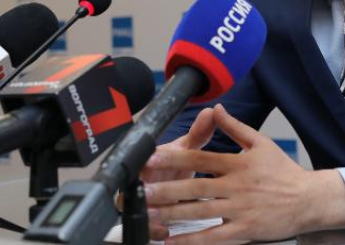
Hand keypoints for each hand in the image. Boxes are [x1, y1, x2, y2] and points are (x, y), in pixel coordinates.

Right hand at [117, 107, 216, 232]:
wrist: (172, 184)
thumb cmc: (177, 165)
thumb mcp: (188, 150)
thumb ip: (198, 133)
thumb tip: (211, 112)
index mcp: (147, 161)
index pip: (139, 161)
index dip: (144, 164)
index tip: (151, 166)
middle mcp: (139, 181)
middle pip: (132, 189)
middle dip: (144, 193)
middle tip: (153, 196)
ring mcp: (138, 201)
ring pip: (135, 210)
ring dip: (146, 215)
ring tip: (158, 218)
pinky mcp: (144, 218)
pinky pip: (143, 227)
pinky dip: (153, 230)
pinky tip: (164, 232)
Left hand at [144, 104, 344, 243]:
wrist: (308, 199)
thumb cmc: (284, 171)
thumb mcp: (261, 143)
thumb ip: (234, 127)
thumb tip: (216, 108)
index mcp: (238, 163)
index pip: (201, 158)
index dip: (175, 158)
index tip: (152, 158)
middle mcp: (236, 186)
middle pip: (195, 186)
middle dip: (166, 189)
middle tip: (141, 191)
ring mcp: (240, 209)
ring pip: (201, 211)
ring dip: (173, 214)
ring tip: (150, 215)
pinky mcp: (244, 230)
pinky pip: (214, 237)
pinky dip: (192, 240)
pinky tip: (173, 241)